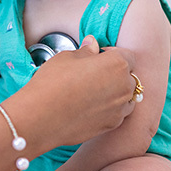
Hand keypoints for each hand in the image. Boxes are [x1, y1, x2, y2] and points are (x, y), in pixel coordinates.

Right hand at [6, 35, 136, 149]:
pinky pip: (117, 113)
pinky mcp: (112, 124)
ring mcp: (120, 108)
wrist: (41, 117)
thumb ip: (85, 52)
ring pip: (125, 96)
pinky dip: (109, 108)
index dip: (112, 54)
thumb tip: (92, 45)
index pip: (127, 56)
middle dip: (115, 73)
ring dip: (115, 92)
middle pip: (128, 76)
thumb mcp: (66, 58)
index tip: (98, 57)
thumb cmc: (52, 84)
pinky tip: (89, 106)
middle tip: (93, 75)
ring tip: (92, 92)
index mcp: (117, 64)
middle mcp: (124, 86)